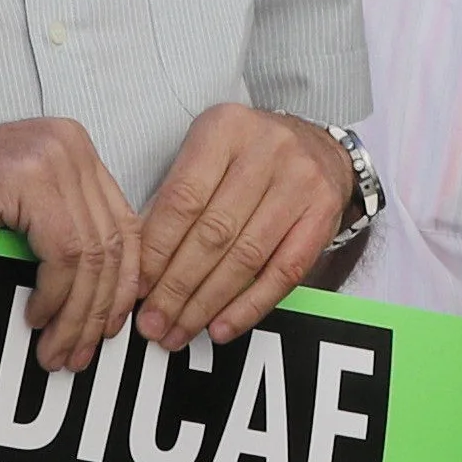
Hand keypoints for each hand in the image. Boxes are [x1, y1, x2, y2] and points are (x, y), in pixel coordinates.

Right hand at [0, 117, 143, 373]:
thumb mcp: (13, 212)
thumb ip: (58, 230)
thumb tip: (100, 294)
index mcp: (71, 148)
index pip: (123, 226)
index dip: (122, 286)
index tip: (105, 330)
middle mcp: (69, 143)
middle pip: (113, 242)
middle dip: (100, 309)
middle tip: (79, 354)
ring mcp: (50, 155)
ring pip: (92, 254)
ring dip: (76, 314)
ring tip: (56, 350)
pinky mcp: (25, 177)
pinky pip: (64, 252)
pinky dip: (55, 295)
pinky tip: (35, 317)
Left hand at [133, 105, 354, 351]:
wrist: (318, 148)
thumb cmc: (244, 159)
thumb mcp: (205, 155)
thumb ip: (173, 198)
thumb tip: (138, 267)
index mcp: (225, 129)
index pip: (182, 199)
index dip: (157, 250)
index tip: (137, 288)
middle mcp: (268, 150)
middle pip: (213, 233)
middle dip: (177, 287)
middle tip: (153, 324)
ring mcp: (301, 182)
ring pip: (246, 257)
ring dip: (207, 303)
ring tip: (179, 332)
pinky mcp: (324, 214)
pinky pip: (284, 272)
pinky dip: (249, 306)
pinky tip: (221, 329)